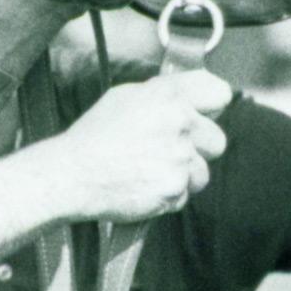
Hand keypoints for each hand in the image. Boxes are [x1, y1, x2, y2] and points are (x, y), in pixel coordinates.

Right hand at [48, 67, 228, 221]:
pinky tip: (143, 187)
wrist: (71, 174)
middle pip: (217, 141)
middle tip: (171, 153)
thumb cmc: (94, 136)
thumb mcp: (126, 97)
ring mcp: (179, 158)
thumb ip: (164, 95)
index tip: (206, 115)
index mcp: (169, 95)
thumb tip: (189, 100)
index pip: (218, 93)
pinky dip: (166, 197)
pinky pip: (183, 197)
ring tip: (151, 173)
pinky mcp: (173, 189)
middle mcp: (180, 123)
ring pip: (202, 174)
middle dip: (199, 150)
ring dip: (183, 177)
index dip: (213, 107)